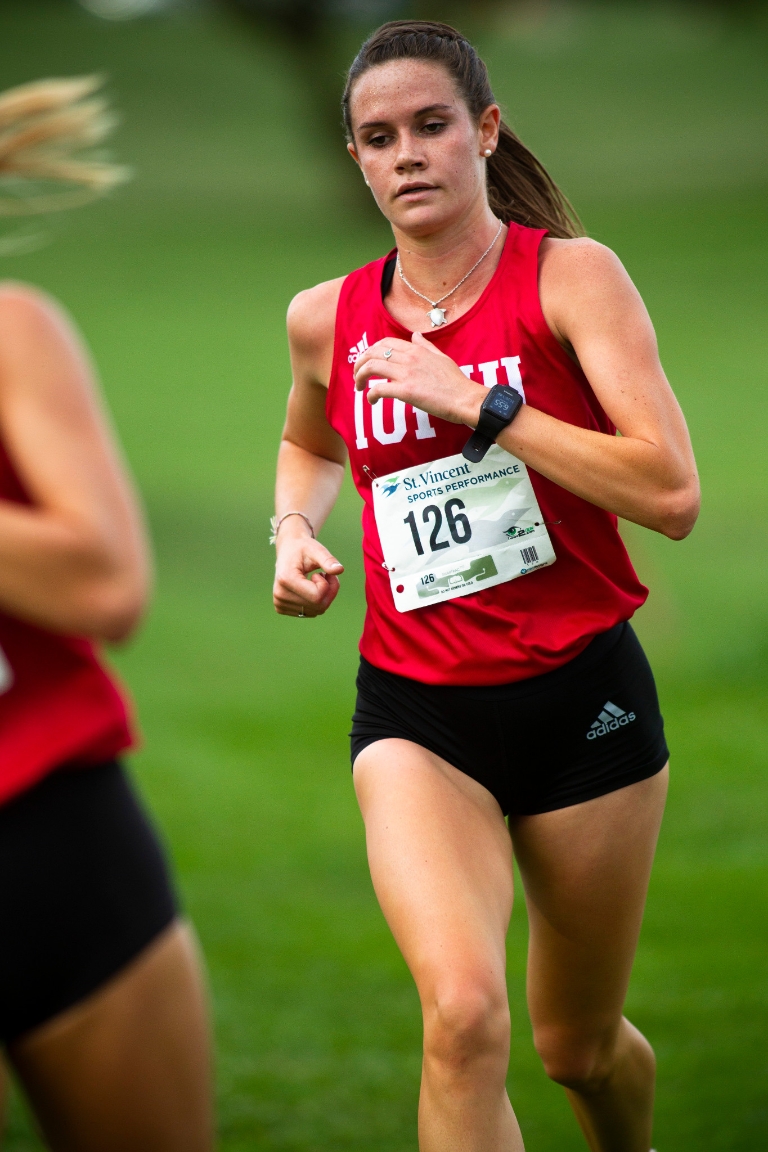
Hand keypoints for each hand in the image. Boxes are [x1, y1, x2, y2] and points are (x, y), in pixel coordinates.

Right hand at [273, 531, 343, 617]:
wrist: (288, 550)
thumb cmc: (303, 548)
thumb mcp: (316, 549)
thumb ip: (328, 559)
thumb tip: (339, 570)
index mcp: (286, 579)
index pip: (317, 596)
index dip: (327, 585)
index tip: (322, 572)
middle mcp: (280, 595)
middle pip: (319, 606)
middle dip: (329, 591)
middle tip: (326, 575)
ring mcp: (280, 604)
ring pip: (317, 611)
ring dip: (325, 596)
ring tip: (318, 579)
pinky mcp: (282, 608)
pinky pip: (311, 612)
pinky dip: (317, 602)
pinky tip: (311, 588)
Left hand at [353, 332, 484, 426]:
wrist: (466, 399)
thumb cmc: (456, 382)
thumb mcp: (441, 357)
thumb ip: (426, 346)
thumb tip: (415, 335)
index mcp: (417, 349)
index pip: (385, 343)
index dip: (371, 351)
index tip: (367, 362)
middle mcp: (410, 358)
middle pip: (373, 353)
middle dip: (360, 363)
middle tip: (358, 376)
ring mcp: (407, 373)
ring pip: (372, 367)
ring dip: (360, 377)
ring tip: (359, 387)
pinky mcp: (407, 391)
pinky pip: (379, 389)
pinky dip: (371, 395)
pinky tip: (371, 400)